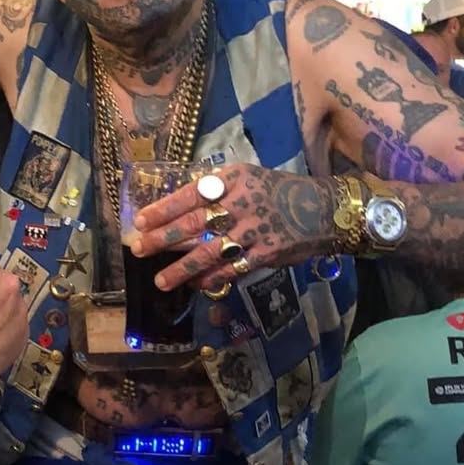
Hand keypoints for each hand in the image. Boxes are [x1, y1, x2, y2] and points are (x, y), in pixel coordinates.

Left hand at [131, 164, 337, 292]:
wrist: (325, 208)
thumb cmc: (280, 193)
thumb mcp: (249, 179)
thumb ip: (218, 192)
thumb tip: (180, 209)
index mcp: (234, 180)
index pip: (190, 194)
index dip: (163, 209)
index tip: (140, 220)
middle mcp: (242, 203)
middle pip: (194, 223)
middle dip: (163, 238)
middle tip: (138, 249)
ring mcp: (255, 230)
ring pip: (210, 251)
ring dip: (182, 268)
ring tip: (160, 281)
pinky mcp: (267, 253)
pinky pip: (233, 268)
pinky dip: (212, 278)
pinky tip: (196, 285)